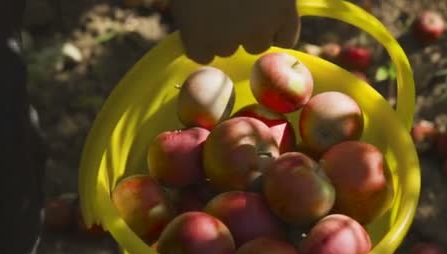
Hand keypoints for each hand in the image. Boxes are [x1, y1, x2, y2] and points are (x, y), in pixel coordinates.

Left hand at [172, 0, 299, 63]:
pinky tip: (273, 11)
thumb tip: (161, 15)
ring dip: (255, 30)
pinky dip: (281, 30)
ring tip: (251, 3)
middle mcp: (227, 44)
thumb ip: (175, 8)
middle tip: (227, 1)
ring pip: (258, 44)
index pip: (201, 54)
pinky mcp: (285, 15)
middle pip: (228, 49)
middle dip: (228, 31)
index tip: (203, 15)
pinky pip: (286, 37)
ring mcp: (258, 31)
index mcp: (197, 38)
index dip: (202, 35)